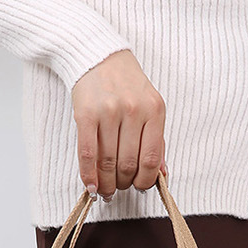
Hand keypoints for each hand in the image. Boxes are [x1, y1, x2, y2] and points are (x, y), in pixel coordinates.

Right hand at [70, 49, 166, 202]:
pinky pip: (88, 153)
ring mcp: (109, 112)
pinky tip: (91, 186)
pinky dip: (89, 175)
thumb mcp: (150, 107)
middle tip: (118, 189)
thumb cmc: (126, 85)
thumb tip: (161, 175)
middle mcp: (133, 111)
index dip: (145, 181)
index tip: (139, 188)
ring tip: (105, 191)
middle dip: (123, 184)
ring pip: (108, 162)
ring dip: (106, 184)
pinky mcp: (85, 114)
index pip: (151, 159)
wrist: (98, 56)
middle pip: (128, 164)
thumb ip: (156, 141)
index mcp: (154, 110)